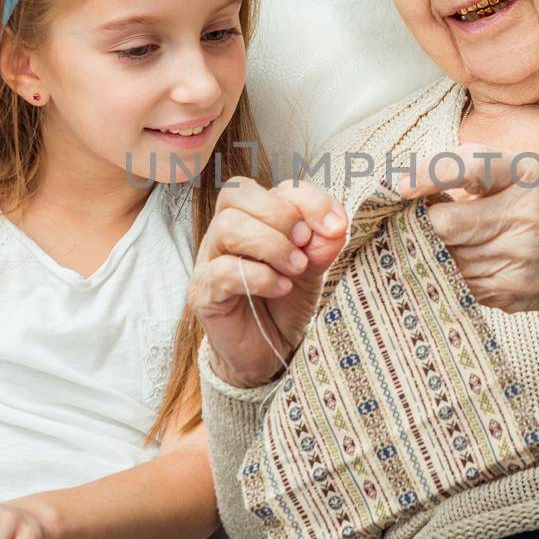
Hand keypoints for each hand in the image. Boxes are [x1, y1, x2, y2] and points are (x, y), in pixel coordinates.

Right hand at [188, 176, 346, 388]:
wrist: (268, 352)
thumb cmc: (285, 303)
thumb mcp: (313, 268)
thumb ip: (322, 242)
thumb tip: (334, 225)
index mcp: (253, 217)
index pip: (271, 186)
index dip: (308, 199)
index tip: (335, 226)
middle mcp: (225, 232)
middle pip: (237, 193)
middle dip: (281, 215)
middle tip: (304, 245)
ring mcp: (209, 260)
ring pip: (228, 227)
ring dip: (271, 245)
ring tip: (295, 269)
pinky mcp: (203, 293)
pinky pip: (223, 270)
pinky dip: (260, 276)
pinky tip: (281, 288)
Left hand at [398, 143, 538, 314]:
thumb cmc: (537, 204)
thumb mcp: (515, 173)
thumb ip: (465, 169)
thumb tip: (406, 186)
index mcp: (523, 175)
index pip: (472, 168)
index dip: (430, 175)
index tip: (401, 187)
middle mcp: (524, 216)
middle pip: (448, 225)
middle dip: (423, 224)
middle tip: (415, 221)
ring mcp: (518, 257)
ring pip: (447, 258)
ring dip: (431, 251)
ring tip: (439, 242)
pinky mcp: (510, 290)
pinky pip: (457, 283)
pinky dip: (446, 273)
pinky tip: (453, 264)